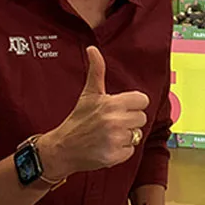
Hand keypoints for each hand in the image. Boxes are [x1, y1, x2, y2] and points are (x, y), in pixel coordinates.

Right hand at [38, 47, 149, 177]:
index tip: (120, 108)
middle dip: (129, 120)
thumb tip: (93, 48)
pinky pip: (130, 150)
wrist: (62, 148)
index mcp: (112, 103)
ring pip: (136, 135)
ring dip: (125, 136)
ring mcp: (115, 140)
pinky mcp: (114, 156)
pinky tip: (107, 146)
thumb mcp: (88, 94)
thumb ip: (96, 71)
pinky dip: (120, 151)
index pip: (142, 100)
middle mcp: (115, 121)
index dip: (132, 104)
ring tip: (108, 135)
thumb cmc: (77, 120)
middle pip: (141, 118)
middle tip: (111, 123)